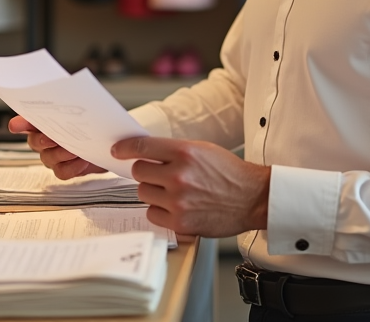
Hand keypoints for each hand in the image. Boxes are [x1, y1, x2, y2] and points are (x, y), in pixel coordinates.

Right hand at [7, 115, 105, 178]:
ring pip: (47, 158)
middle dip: (42, 140)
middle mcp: (46, 140)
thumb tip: (71, 100)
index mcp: (47, 123)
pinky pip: (61, 172)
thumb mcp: (88, 112)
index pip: (29, 120)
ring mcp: (54, 156)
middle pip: (35, 142)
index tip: (15, 125)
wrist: (110, 144)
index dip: (21, 122)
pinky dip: (72, 168)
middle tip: (52, 138)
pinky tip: (83, 161)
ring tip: (75, 150)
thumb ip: (75, 108)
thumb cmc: (95, 125)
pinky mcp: (66, 169)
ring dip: (61, 154)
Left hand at [111, 137, 269, 237]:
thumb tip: (144, 153)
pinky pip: (152, 214)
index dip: (125, 148)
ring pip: (143, 193)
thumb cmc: (229, 173)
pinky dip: (160, 210)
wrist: (253, 198)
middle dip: (146, 172)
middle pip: (139, 172)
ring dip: (153, 192)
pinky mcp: (180, 222)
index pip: (142, 148)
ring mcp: (178, 200)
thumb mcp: (203, 150)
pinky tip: (177, 206)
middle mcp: (179, 175)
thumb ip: (173, 151)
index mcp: (185, 152)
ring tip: (173, 191)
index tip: (117, 150)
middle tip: (160, 175)